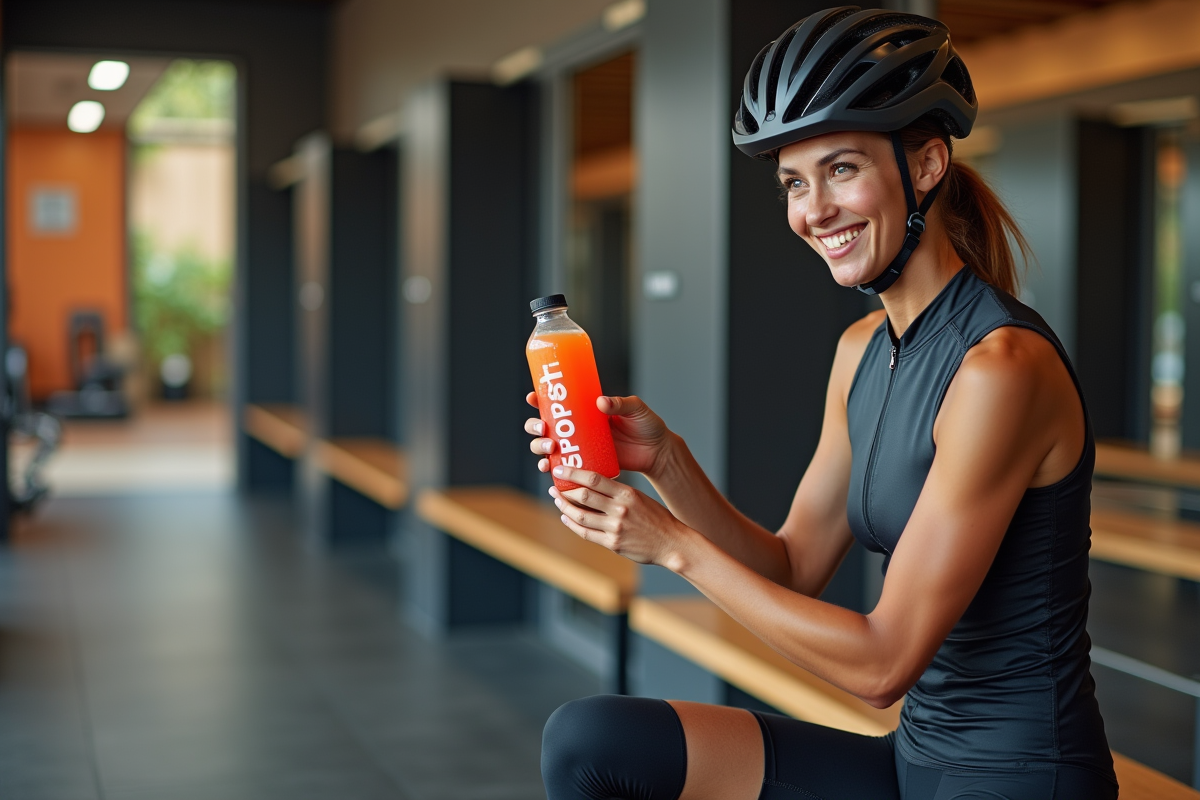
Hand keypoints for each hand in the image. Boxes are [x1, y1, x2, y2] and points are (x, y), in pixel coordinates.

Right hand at [523, 392, 672, 477]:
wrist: (658, 453)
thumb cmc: (647, 426)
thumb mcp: (636, 409)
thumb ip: (620, 403)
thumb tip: (600, 402)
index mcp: (586, 410)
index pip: (557, 402)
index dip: (540, 399)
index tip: (532, 398)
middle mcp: (578, 428)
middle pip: (544, 426)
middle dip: (535, 427)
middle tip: (544, 429)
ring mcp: (580, 448)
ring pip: (548, 447)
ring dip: (539, 448)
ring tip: (549, 448)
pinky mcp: (586, 465)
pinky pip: (562, 468)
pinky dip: (551, 468)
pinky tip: (548, 469)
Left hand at [549, 465, 691, 566]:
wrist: (671, 543)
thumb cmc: (656, 518)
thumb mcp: (640, 497)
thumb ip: (617, 492)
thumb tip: (592, 484)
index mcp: (627, 494)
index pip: (595, 479)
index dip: (574, 473)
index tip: (560, 468)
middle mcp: (620, 509)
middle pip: (583, 496)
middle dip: (564, 491)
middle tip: (554, 485)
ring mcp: (616, 528)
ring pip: (581, 516)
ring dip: (564, 508)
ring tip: (557, 500)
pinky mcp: (613, 544)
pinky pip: (586, 533)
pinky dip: (573, 524)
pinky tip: (566, 518)